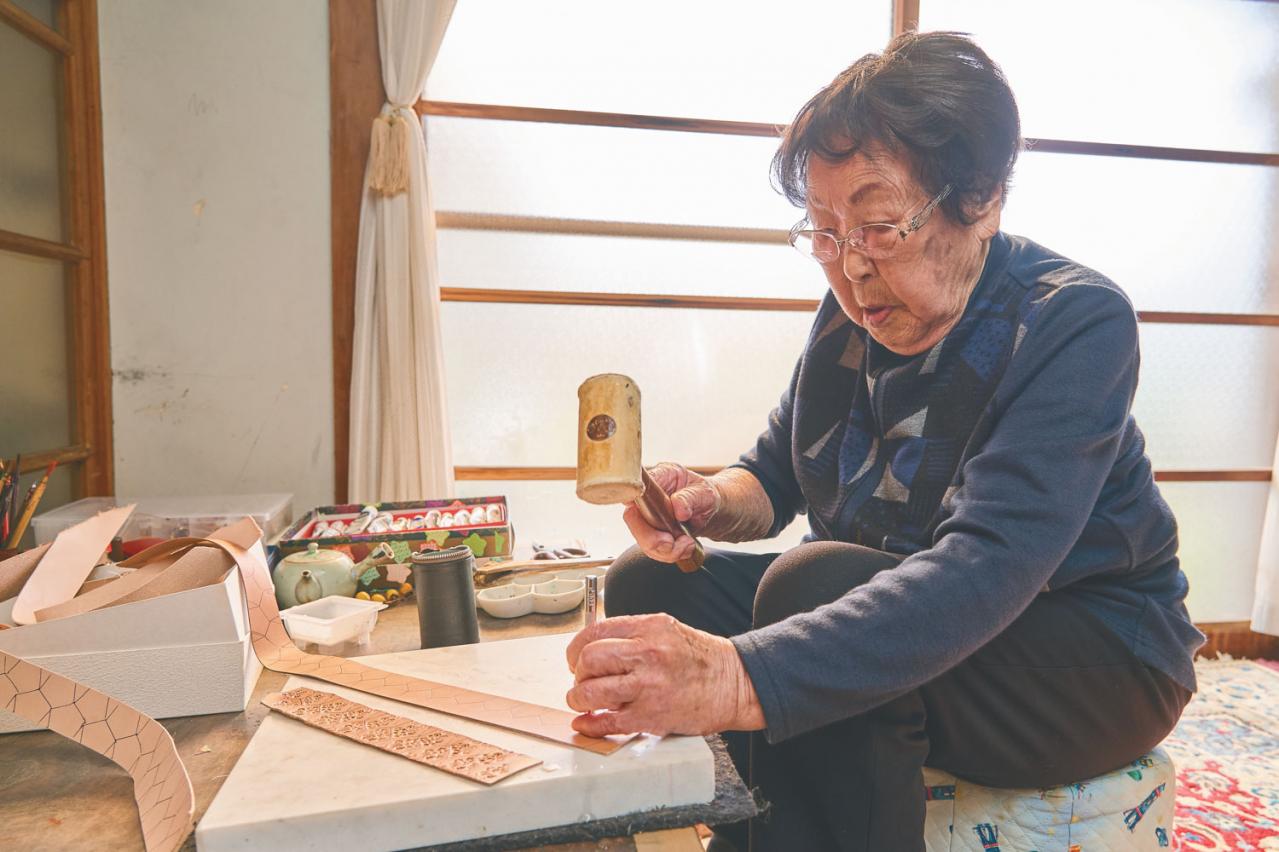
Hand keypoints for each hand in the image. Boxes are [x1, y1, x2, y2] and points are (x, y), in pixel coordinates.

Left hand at [564, 613, 765, 737]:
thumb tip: (593, 649)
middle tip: (582, 681)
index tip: (575, 659)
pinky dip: (590, 726)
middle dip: (578, 674)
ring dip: (579, 698)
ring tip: (583, 701)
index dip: (577, 648)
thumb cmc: (701, 659)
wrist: (734, 684)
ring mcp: (649, 686)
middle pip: (589, 659)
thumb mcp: (666, 630)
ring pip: (592, 691)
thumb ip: (631, 635)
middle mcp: (648, 654)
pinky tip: (587, 723)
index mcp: (650, 628)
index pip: (595, 632)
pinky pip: (608, 722)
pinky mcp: (652, 716)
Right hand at [622, 463, 718, 563]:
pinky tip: (685, 548)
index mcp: (660, 476)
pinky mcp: (652, 533)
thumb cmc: (705, 496)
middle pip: (632, 518)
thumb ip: (691, 497)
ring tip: (687, 544)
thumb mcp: (705, 493)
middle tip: (671, 542)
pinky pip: (653, 550)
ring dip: (666, 550)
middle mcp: (648, 496)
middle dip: (651, 538)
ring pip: (642, 539)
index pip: (636, 486)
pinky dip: (671, 554)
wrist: (710, 511)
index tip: (653, 518)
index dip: (635, 503)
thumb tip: (677, 507)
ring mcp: (648, 516)